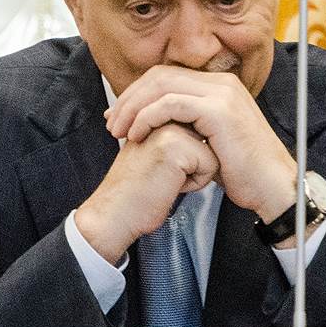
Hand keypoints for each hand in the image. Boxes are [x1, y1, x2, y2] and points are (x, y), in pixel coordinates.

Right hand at [75, 123, 217, 263]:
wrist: (115, 212)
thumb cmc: (135, 190)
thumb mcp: (155, 153)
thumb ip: (177, 137)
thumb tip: (205, 137)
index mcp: (156, 114)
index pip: (198, 130)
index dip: (189, 158)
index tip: (163, 170)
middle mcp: (162, 116)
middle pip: (207, 141)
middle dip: (193, 165)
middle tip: (161, 176)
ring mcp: (169, 129)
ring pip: (211, 152)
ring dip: (194, 174)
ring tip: (164, 179)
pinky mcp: (176, 145)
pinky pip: (210, 166)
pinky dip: (194, 184)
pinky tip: (168, 185)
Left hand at [104, 65, 296, 223]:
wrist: (272, 187)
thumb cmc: (242, 171)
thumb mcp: (209, 140)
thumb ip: (187, 124)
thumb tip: (157, 124)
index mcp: (219, 85)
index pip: (166, 75)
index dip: (137, 93)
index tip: (119, 116)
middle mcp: (221, 82)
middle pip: (160, 75)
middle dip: (130, 97)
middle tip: (112, 122)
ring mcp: (222, 93)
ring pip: (161, 85)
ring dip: (133, 107)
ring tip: (119, 130)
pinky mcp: (219, 110)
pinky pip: (170, 104)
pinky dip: (147, 117)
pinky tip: (137, 134)